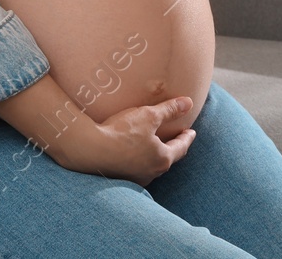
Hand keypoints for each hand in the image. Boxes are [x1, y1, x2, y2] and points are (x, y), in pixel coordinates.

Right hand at [65, 95, 197, 185]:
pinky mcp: (120, 178)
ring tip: (153, 146)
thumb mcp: (148, 115)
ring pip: (151, 166)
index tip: (191, 132)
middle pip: (167, 159)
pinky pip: (135, 168)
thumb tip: (188, 103)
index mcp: (162, 159)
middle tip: (174, 139)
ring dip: (154, 156)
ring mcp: (136, 178)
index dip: (186, 138)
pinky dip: (138, 160)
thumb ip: (169, 110)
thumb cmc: (122, 132)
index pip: (181, 147)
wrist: (91, 150)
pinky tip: (132, 155)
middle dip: (172, 148)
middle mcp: (152, 173)